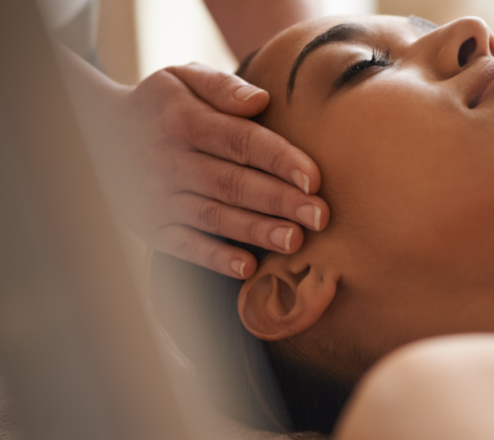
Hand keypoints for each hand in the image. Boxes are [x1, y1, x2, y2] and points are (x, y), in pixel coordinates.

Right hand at [69, 58, 328, 278]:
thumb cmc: (162, 105)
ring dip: (255, 231)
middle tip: (320, 216)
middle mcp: (170, 161)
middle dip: (280, 201)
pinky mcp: (149, 225)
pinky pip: (182, 245)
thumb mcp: (184, 77)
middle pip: (233, 183)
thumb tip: (261, 101)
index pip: (241, 142)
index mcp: (185, 121)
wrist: (97, 132)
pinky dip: (213, 258)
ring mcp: (157, 196)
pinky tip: (246, 267)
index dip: (280, 160)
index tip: (315, 178)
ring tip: (295, 240)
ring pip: (214, 216)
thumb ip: (223, 87)